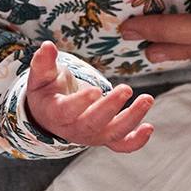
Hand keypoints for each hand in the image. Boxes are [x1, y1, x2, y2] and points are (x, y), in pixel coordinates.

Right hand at [23, 40, 154, 152]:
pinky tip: (149, 127)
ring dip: (132, 119)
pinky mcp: (106, 137)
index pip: (67, 111)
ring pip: (113, 134)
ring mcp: (92, 135)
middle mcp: (75, 129)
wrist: (51, 115)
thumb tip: (47, 46)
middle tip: (126, 89)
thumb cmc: (47, 91)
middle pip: (93, 124)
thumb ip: (43, 62)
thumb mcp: (40, 76)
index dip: (80, 103)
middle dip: (111, 108)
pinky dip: (136, 141)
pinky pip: (122, 144)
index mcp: (56, 113)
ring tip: (147, 99)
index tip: (95, 90)